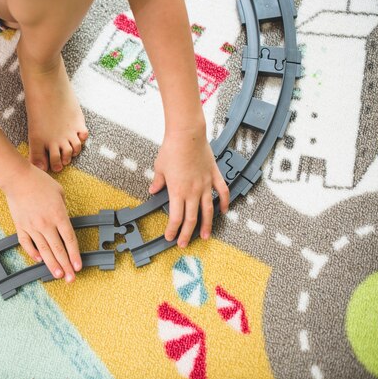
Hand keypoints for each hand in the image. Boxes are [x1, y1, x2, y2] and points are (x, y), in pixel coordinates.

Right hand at [0, 163, 81, 281]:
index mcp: (59, 215)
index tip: (78, 266)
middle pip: (58, 249)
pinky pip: (27, 244)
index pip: (69, 240)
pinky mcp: (20, 226)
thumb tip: (63, 219)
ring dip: (52, 264)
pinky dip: (33, 253)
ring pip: (44, 250)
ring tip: (58, 275)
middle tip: (71, 279)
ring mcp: (32, 227)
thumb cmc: (39, 181)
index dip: (75, 255)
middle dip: (66, 266)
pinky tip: (39, 261)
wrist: (17, 178)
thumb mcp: (59, 192)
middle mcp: (46, 224)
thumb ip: (63, 207)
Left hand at [149, 127, 229, 246]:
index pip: (175, 218)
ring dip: (207, 225)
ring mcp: (205, 184)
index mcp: (177, 192)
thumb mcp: (159, 167)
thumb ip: (158, 182)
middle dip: (187, 234)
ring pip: (208, 210)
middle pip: (191, 219)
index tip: (170, 237)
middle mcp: (193, 191)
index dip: (173, 230)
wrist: (187, 135)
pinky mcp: (214, 176)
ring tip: (205, 236)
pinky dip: (224, 203)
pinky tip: (224, 211)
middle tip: (184, 243)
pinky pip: (222, 192)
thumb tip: (153, 190)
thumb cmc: (172, 149)